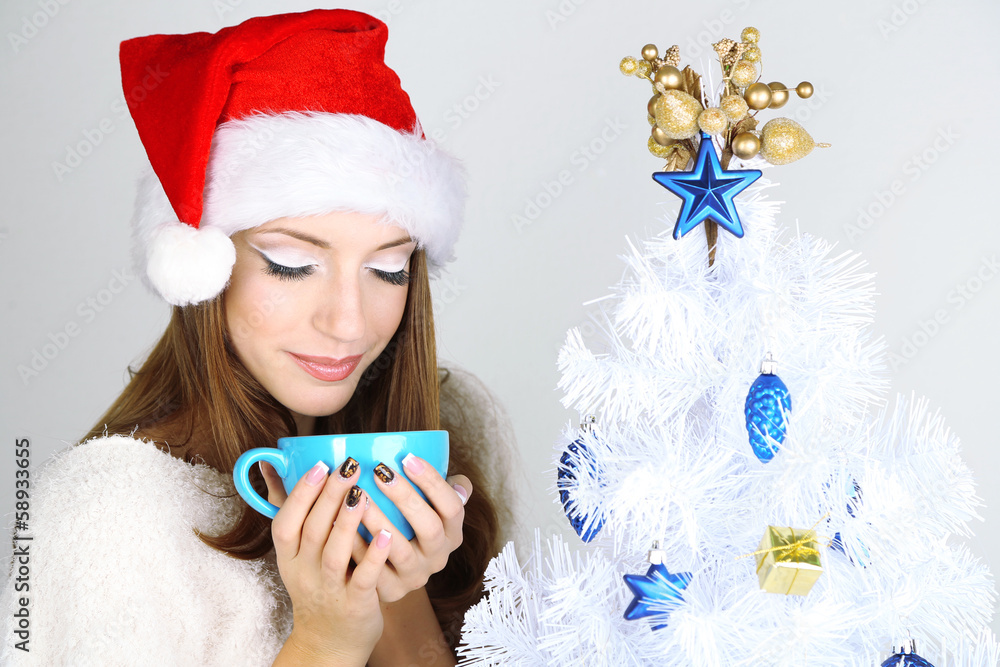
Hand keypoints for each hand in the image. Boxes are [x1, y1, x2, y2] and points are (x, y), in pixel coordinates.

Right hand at [262, 460, 391, 664]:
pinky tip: (389, 535)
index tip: (319, 466)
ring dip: (348, 522)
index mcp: (289, 557)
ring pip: (336, 554)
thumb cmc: (315, 584)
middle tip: (349, 466)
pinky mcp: (355, 604)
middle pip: (313, 531)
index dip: (300, 495)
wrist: (328, 642)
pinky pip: (364, 578)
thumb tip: (269, 463)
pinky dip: (374, 557)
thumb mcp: (294, 552)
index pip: (285, 524)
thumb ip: (286, 508)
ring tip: (363, 494)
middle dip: (329, 496)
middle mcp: (304, 573)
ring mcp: (329, 589)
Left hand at [362, 454, 470, 602]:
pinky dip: (356, 545)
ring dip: (378, 521)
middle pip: (429, 527)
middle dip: (405, 497)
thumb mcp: (433, 509)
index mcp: (452, 533)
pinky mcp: (391, 591)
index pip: (453, 507)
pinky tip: (338, 523)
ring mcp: (415, 577)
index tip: (408, 458)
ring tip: (357, 496)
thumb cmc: (411, 525)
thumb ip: (447, 490)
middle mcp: (438, 558)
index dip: (433, 483)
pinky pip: (372, 570)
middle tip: (379, 472)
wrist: (392, 573)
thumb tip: (460, 485)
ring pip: (399, 550)